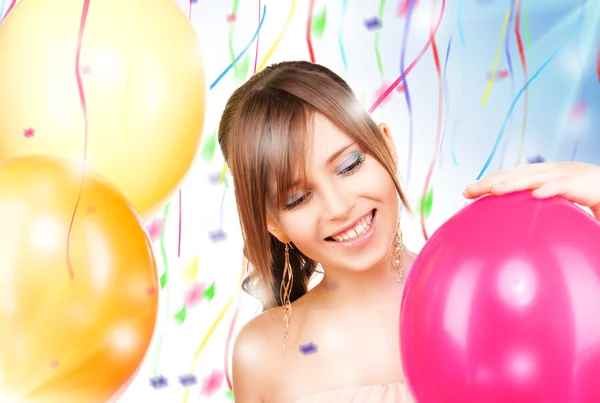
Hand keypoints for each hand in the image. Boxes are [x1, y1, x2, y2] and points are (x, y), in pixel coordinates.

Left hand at [462, 162, 599, 220]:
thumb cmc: (577, 192)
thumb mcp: (551, 198)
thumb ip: (531, 205)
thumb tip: (511, 223)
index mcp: (536, 174)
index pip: (506, 176)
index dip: (486, 182)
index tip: (465, 192)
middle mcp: (544, 171)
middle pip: (511, 175)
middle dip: (489, 182)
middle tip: (467, 191)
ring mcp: (559, 174)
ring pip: (531, 178)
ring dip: (511, 183)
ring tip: (493, 190)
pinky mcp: (576, 183)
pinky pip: (560, 186)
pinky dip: (548, 189)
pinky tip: (536, 195)